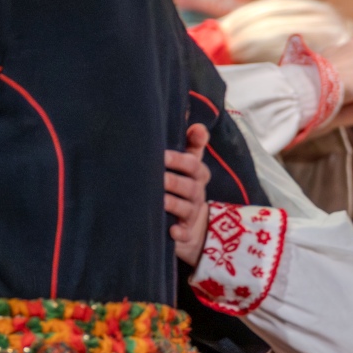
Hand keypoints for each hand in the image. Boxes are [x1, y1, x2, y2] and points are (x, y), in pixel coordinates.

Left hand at [165, 123, 210, 266]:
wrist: (194, 225)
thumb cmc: (185, 186)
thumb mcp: (190, 165)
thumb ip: (192, 143)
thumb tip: (194, 118)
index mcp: (197, 174)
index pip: (193, 163)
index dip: (179, 159)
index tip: (162, 155)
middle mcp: (196, 192)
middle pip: (188, 185)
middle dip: (172, 180)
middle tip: (155, 177)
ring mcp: (192, 214)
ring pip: (185, 207)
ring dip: (172, 203)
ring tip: (158, 200)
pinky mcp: (187, 233)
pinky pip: (186, 234)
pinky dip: (180, 232)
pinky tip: (172, 230)